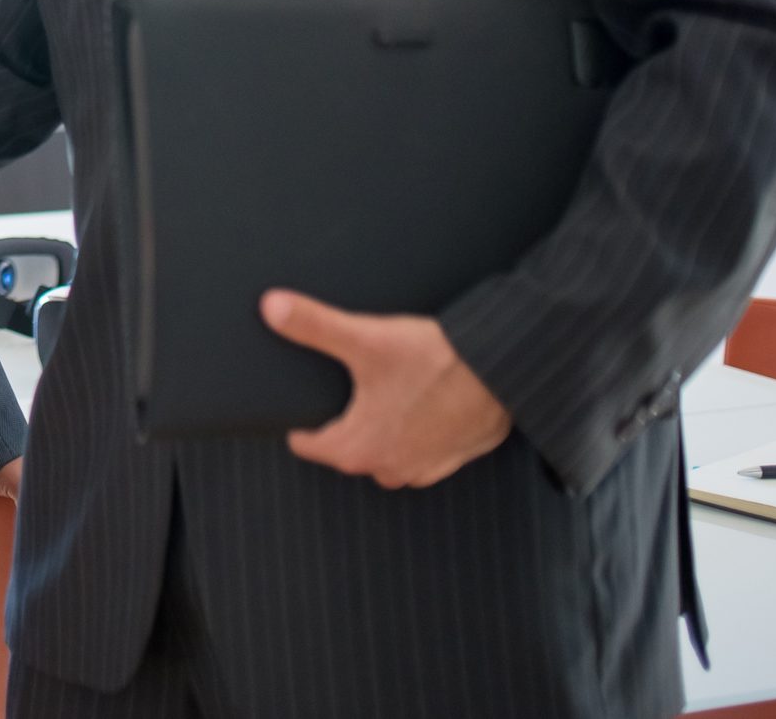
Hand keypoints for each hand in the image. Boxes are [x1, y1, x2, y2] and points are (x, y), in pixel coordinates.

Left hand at [262, 290, 512, 487]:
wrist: (505, 372)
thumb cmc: (436, 361)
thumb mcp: (366, 338)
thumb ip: (313, 325)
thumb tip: (270, 307)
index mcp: (358, 449)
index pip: (308, 445)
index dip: (297, 423)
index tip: (293, 407)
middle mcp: (390, 468)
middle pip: (346, 451)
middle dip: (340, 426)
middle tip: (337, 392)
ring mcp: (425, 468)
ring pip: (385, 456)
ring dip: (379, 434)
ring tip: (377, 398)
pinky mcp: (456, 458)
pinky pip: (421, 454)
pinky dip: (414, 436)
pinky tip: (417, 406)